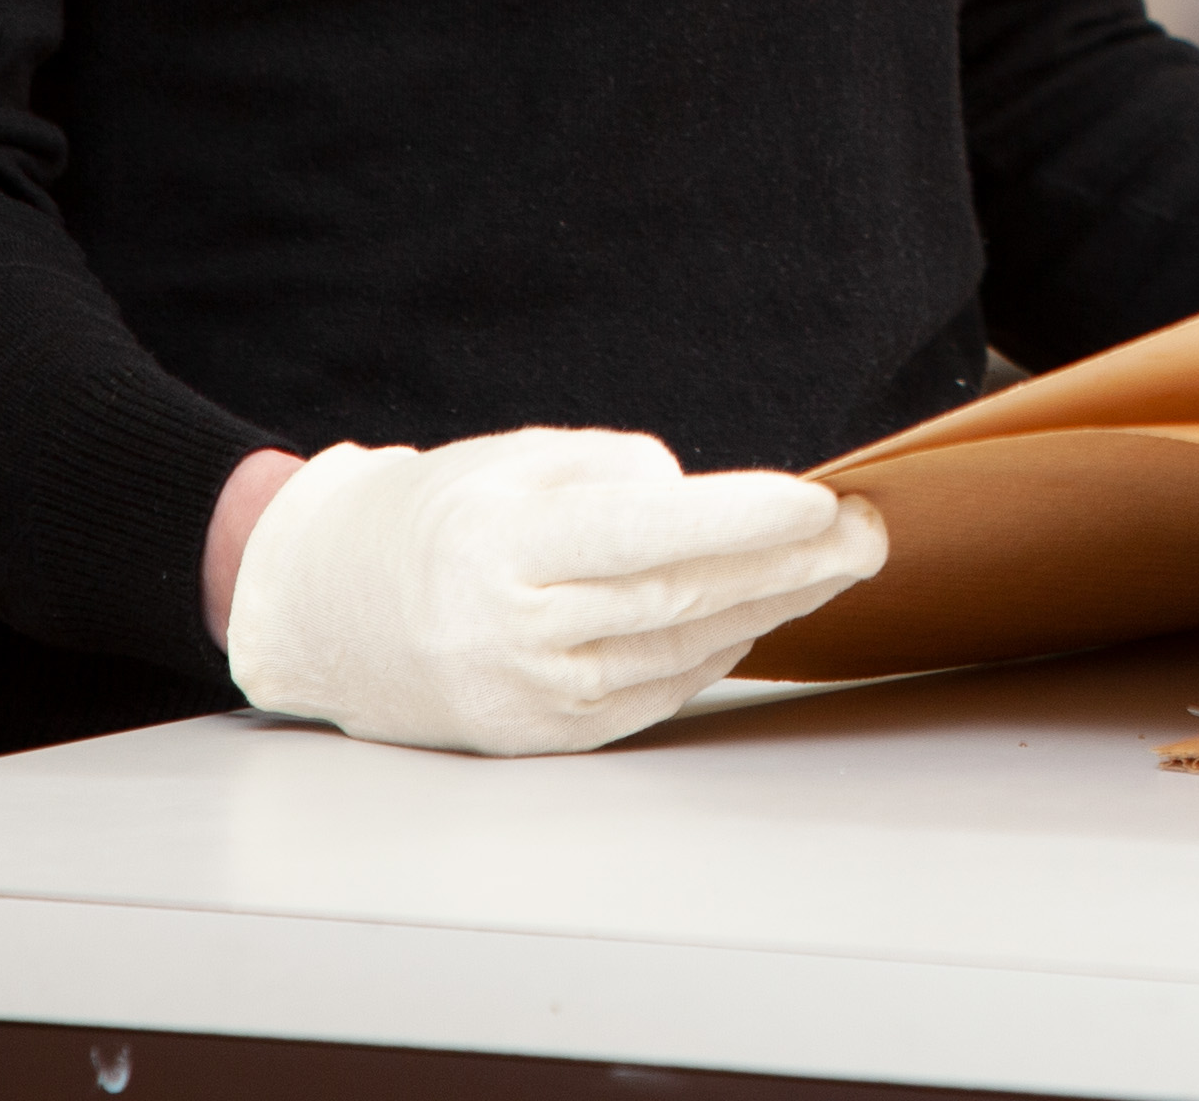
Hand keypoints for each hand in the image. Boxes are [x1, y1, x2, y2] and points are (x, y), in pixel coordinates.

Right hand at [221, 426, 887, 755]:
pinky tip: (762, 611)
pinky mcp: (546, 736)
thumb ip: (617, 476)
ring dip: (772, 608)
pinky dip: (717, 650)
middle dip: (790, 567)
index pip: (644, 536)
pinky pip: (657, 691)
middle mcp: (516, 633)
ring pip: (682, 651)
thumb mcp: (515, 462)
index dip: (740, 521)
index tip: (819, 501)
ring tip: (838, 565)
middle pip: (682, 600)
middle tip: (867, 535)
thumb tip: (715, 507)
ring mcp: (532, 697)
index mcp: (503, 548)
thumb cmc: (438, 516)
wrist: (331, 611)